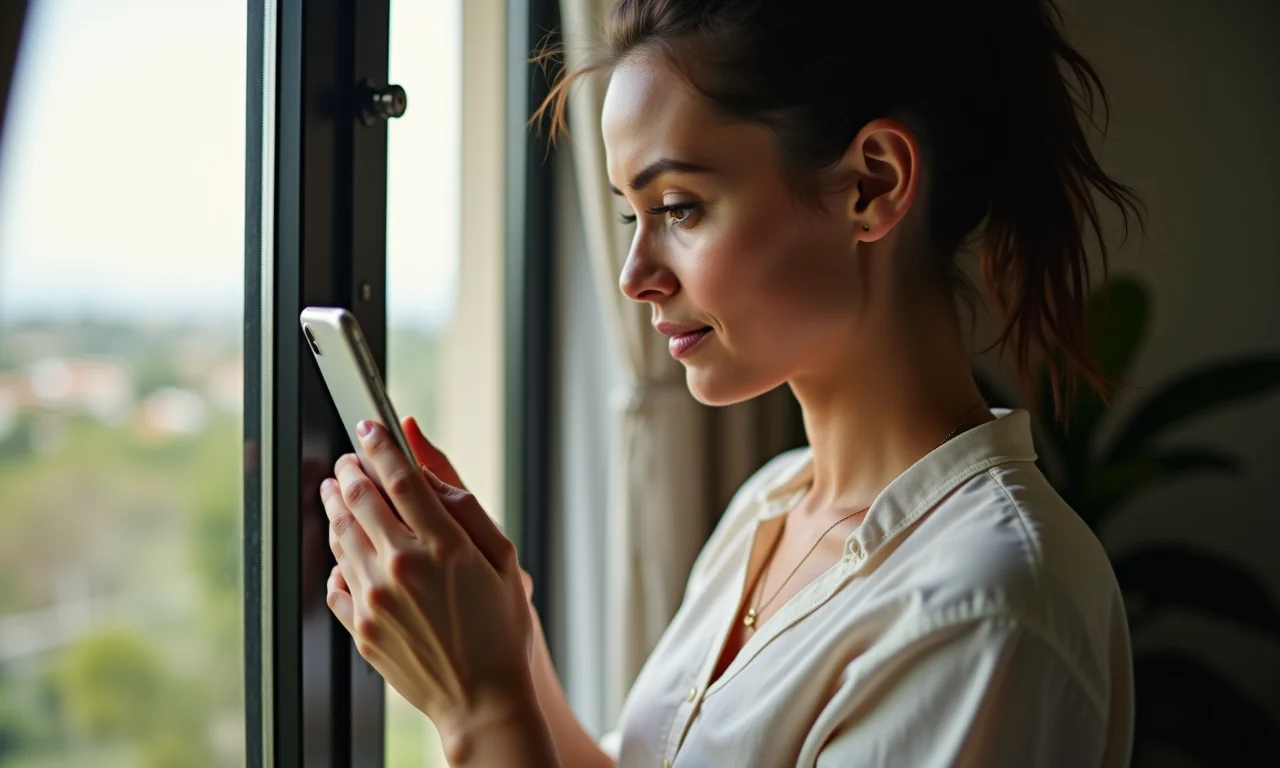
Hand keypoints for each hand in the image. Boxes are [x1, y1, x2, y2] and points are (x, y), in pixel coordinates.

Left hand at [320, 419, 541, 760]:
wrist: (483, 700)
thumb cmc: (502, 629)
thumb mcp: (503, 559)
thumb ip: (465, 507)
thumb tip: (428, 467)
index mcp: (443, 546)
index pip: (399, 478)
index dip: (381, 445)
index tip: (371, 426)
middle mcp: (401, 568)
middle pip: (359, 500)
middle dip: (350, 470)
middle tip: (350, 459)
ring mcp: (375, 600)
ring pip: (340, 536)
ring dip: (335, 505)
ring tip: (336, 490)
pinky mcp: (361, 628)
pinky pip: (334, 581)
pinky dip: (335, 558)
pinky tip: (344, 549)